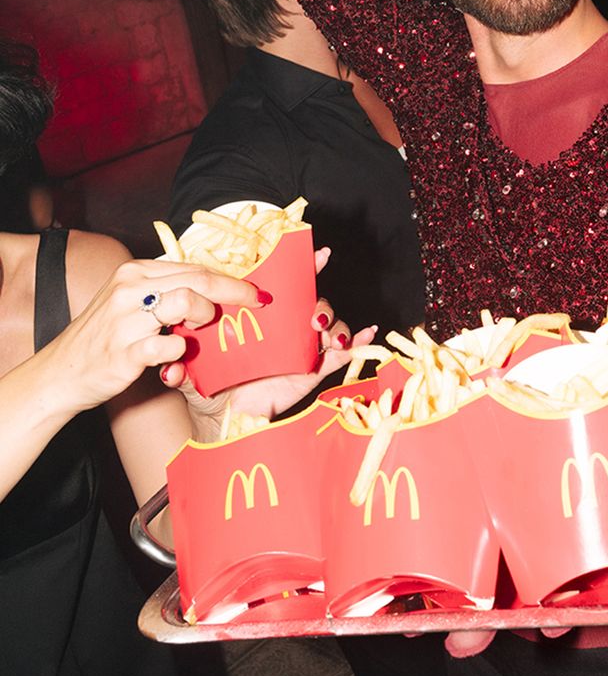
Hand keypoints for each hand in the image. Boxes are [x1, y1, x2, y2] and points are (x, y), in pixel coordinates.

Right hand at [50, 259, 262, 414]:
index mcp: (136, 272)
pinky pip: (167, 345)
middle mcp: (130, 289)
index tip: (254, 289)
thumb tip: (214, 288)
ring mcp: (125, 320)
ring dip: (204, 314)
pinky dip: (180, 350)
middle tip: (258, 302)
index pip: (194, 268)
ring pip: (185, 301)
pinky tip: (177, 356)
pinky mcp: (124, 352)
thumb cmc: (105, 337)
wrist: (61, 373)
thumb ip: (167, 291)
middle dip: (235, 291)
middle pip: (198, 280)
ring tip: (202, 327)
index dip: (229, 278)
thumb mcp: (132, 301)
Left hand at [160, 246, 377, 438]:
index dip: (303, 267)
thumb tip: (171, 370)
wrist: (225, 420)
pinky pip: (342, 354)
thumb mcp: (192, 374)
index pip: (283, 285)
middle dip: (321, 301)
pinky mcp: (315, 368)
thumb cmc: (210, 387)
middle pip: (313, 301)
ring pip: (330, 324)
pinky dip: (358, 342)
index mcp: (260, 317)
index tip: (318, 254)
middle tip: (312, 315)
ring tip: (327, 335)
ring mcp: (303, 346)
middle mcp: (285, 326)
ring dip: (336, 323)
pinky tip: (368, 334)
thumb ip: (182, 369)